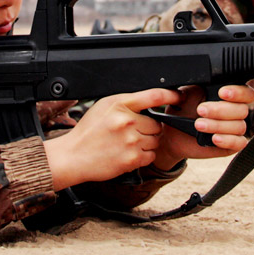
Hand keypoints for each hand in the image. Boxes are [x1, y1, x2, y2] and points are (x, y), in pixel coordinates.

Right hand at [43, 89, 179, 190]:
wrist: (75, 155)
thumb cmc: (89, 130)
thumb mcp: (105, 106)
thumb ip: (128, 103)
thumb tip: (152, 102)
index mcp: (119, 104)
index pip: (154, 96)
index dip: (171, 95)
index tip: (178, 97)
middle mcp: (127, 121)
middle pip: (157, 123)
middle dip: (149, 128)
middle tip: (133, 131)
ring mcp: (130, 141)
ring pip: (156, 140)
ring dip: (147, 142)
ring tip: (128, 142)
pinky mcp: (132, 159)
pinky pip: (151, 155)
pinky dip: (143, 155)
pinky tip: (129, 153)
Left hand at [152, 84, 253, 170]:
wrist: (173, 133)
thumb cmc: (182, 109)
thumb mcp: (185, 93)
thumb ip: (192, 86)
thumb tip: (190, 80)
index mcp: (229, 94)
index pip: (246, 92)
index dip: (238, 92)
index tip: (222, 93)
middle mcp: (235, 111)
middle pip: (242, 110)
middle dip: (220, 110)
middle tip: (200, 110)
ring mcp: (235, 128)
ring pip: (239, 126)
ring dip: (218, 125)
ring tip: (198, 125)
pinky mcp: (232, 144)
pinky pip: (239, 143)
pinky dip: (227, 140)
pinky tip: (214, 138)